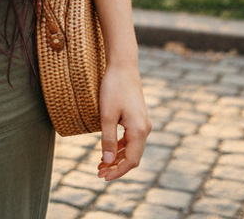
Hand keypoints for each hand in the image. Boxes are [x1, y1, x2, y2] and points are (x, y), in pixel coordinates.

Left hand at [96, 63, 150, 181]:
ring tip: (101, 164)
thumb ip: (107, 139)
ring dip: (117, 157)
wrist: (123, 65)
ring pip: (131, 148)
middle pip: (132, 157)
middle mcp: (145, 129)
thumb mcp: (107, 114)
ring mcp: (143, 123)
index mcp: (139, 130)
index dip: (117, 171)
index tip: (103, 177)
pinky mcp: (138, 117)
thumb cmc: (113, 87)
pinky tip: (109, 150)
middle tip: (99, 172)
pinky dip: (120, 147)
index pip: (131, 161)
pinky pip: (131, 138)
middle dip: (116, 166)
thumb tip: (107, 162)